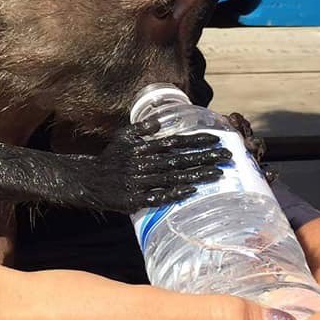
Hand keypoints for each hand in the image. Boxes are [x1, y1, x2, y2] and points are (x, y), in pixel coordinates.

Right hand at [90, 120, 229, 211]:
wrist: (91, 181)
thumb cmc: (111, 157)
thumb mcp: (124, 137)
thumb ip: (143, 128)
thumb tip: (160, 121)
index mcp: (143, 148)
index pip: (175, 142)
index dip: (196, 141)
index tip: (217, 140)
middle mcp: (144, 163)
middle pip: (180, 160)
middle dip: (205, 158)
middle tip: (227, 157)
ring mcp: (141, 182)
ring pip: (174, 178)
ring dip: (197, 176)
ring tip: (218, 173)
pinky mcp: (137, 199)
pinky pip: (159, 196)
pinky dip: (176, 194)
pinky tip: (192, 191)